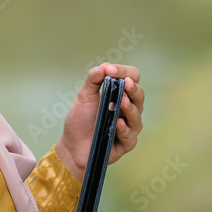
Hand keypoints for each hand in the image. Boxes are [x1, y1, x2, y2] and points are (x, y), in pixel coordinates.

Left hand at [54, 63, 144, 180]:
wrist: (72, 146)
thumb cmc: (80, 121)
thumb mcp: (84, 96)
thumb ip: (93, 80)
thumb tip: (104, 66)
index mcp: (120, 94)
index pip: (131, 77)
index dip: (123, 71)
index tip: (110, 70)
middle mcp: (128, 109)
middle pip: (139, 94)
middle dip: (133, 88)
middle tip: (125, 83)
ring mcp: (129, 126)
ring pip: (137, 114)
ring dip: (129, 107)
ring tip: (121, 102)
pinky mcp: (126, 143)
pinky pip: (130, 135)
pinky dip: (124, 129)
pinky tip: (117, 123)